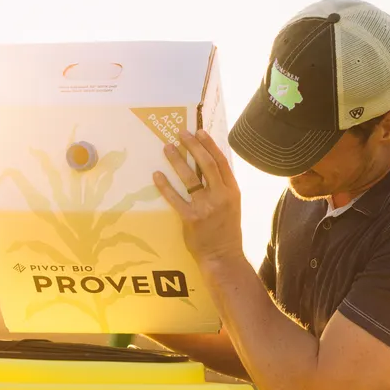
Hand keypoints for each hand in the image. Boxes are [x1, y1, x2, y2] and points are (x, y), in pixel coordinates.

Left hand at [152, 128, 244, 266]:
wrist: (223, 257)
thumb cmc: (226, 231)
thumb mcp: (232, 205)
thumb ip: (222, 187)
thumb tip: (208, 166)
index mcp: (232, 191)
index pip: (221, 162)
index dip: (210, 145)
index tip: (200, 132)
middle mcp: (220, 196)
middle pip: (206, 164)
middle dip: (193, 146)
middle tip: (182, 133)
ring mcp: (206, 207)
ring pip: (190, 178)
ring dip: (177, 160)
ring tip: (168, 147)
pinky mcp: (191, 218)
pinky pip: (175, 198)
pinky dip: (165, 185)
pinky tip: (156, 175)